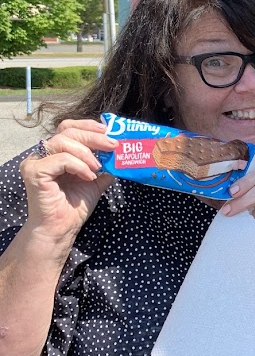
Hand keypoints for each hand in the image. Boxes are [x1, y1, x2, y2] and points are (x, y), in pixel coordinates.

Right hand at [20, 119, 116, 251]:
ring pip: (63, 141)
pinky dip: (79, 165)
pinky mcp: (34, 171)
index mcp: (56, 153)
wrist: (61, 229)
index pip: (69, 128)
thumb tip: (119, 156)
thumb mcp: (94, 182)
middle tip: (113, 145)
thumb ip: (104, 167)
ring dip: (86, 152)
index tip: (108, 131)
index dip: (88, 126)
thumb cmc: (74, 207)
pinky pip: (61, 158)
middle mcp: (43, 154)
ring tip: (98, 167)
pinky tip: (88, 177)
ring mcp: (36, 161)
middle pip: (67, 131)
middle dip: (93, 136)